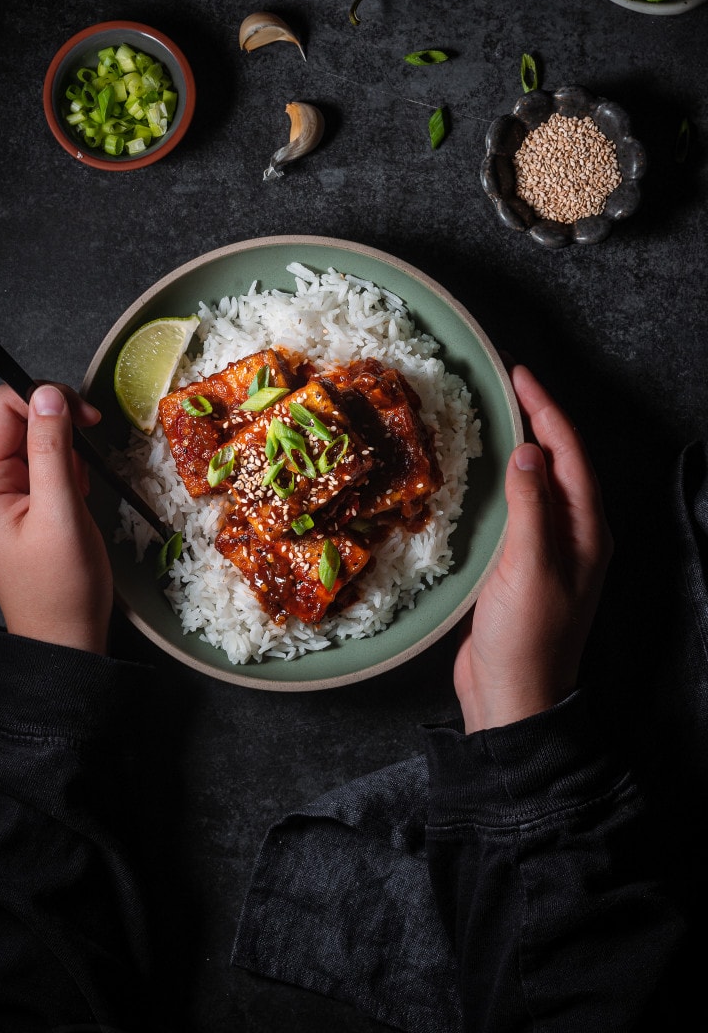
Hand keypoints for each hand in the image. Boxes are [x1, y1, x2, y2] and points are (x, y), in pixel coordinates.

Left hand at [0, 383, 112, 652]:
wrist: (64, 636)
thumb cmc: (61, 586)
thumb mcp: (61, 511)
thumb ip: (52, 448)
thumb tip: (48, 392)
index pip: (2, 407)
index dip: (46, 400)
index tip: (87, 418)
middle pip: (15, 418)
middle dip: (58, 429)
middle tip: (86, 460)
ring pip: (32, 438)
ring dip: (64, 453)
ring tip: (78, 491)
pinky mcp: (16, 502)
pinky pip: (40, 462)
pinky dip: (65, 469)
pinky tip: (74, 498)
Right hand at [453, 365, 612, 732]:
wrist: (512, 697)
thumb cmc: (526, 637)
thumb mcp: (529, 568)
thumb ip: (530, 507)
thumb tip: (528, 450)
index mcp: (587, 532)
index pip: (569, 455)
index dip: (546, 410)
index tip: (519, 374)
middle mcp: (574, 535)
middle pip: (559, 462)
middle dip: (538, 419)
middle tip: (507, 384)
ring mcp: (548, 550)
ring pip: (539, 483)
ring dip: (522, 447)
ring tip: (496, 416)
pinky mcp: (521, 565)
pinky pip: (519, 508)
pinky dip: (505, 480)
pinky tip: (484, 474)